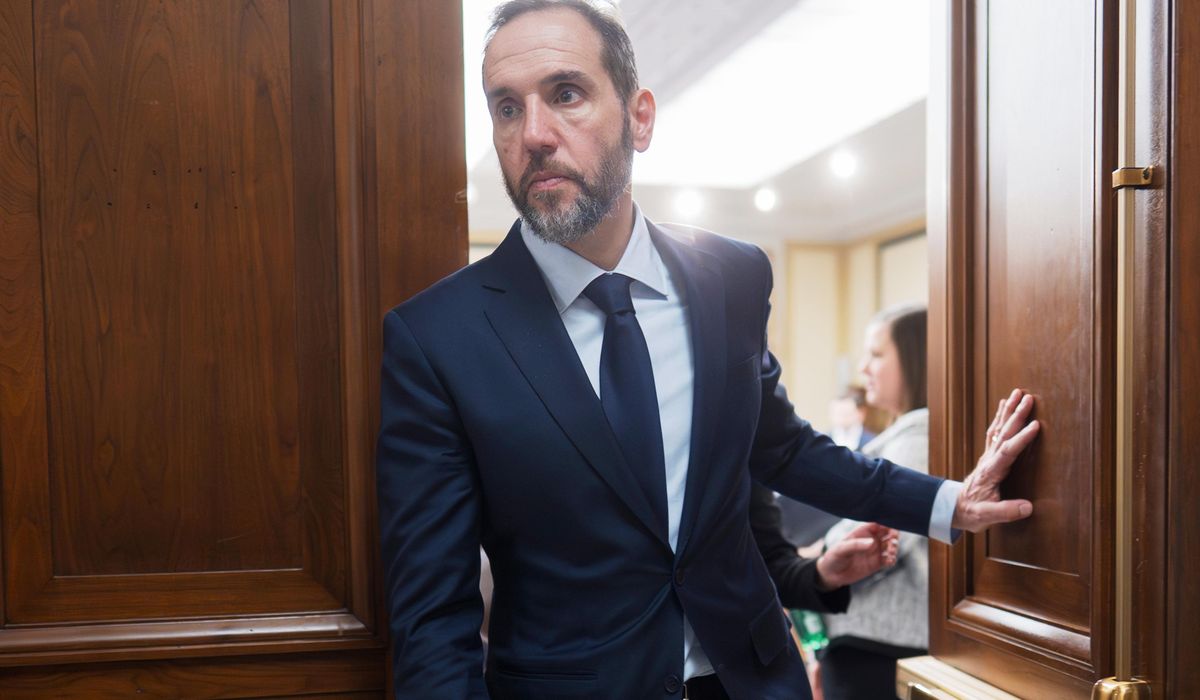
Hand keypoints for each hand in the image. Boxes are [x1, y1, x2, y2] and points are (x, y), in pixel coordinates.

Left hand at [814, 522, 898, 588]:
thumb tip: (872, 542)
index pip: (878, 522)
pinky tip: (889, 561)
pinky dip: (892, 559)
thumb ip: (855, 545)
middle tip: (892, 541)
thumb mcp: (841, 549)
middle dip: (893, 535)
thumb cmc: (834, 557)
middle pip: (888, 532)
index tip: (891, 528)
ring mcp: (875, 551)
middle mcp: (871, 539)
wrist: (832, 575)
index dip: (887, 522)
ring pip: (891, 545)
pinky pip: (889, 559)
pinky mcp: (877, 563)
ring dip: (894, 548)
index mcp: (862, 531)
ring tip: (890, 553)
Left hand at [952, 388, 1040, 531]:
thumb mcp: (986, 516)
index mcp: (991, 472)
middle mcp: (989, 460)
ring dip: (1008, 411)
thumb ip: (1005, 511)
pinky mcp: (989, 456)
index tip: (1035, 426)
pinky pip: (995, 432)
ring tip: (1018, 393)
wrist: (954, 509)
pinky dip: (1000, 417)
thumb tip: (1028, 507)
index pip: (1008, 451)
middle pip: (1004, 434)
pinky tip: (1004, 404)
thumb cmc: (971, 513)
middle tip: (1028, 398)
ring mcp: (988, 456)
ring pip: (999, 428)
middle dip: (1016, 415)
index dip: (1021, 439)